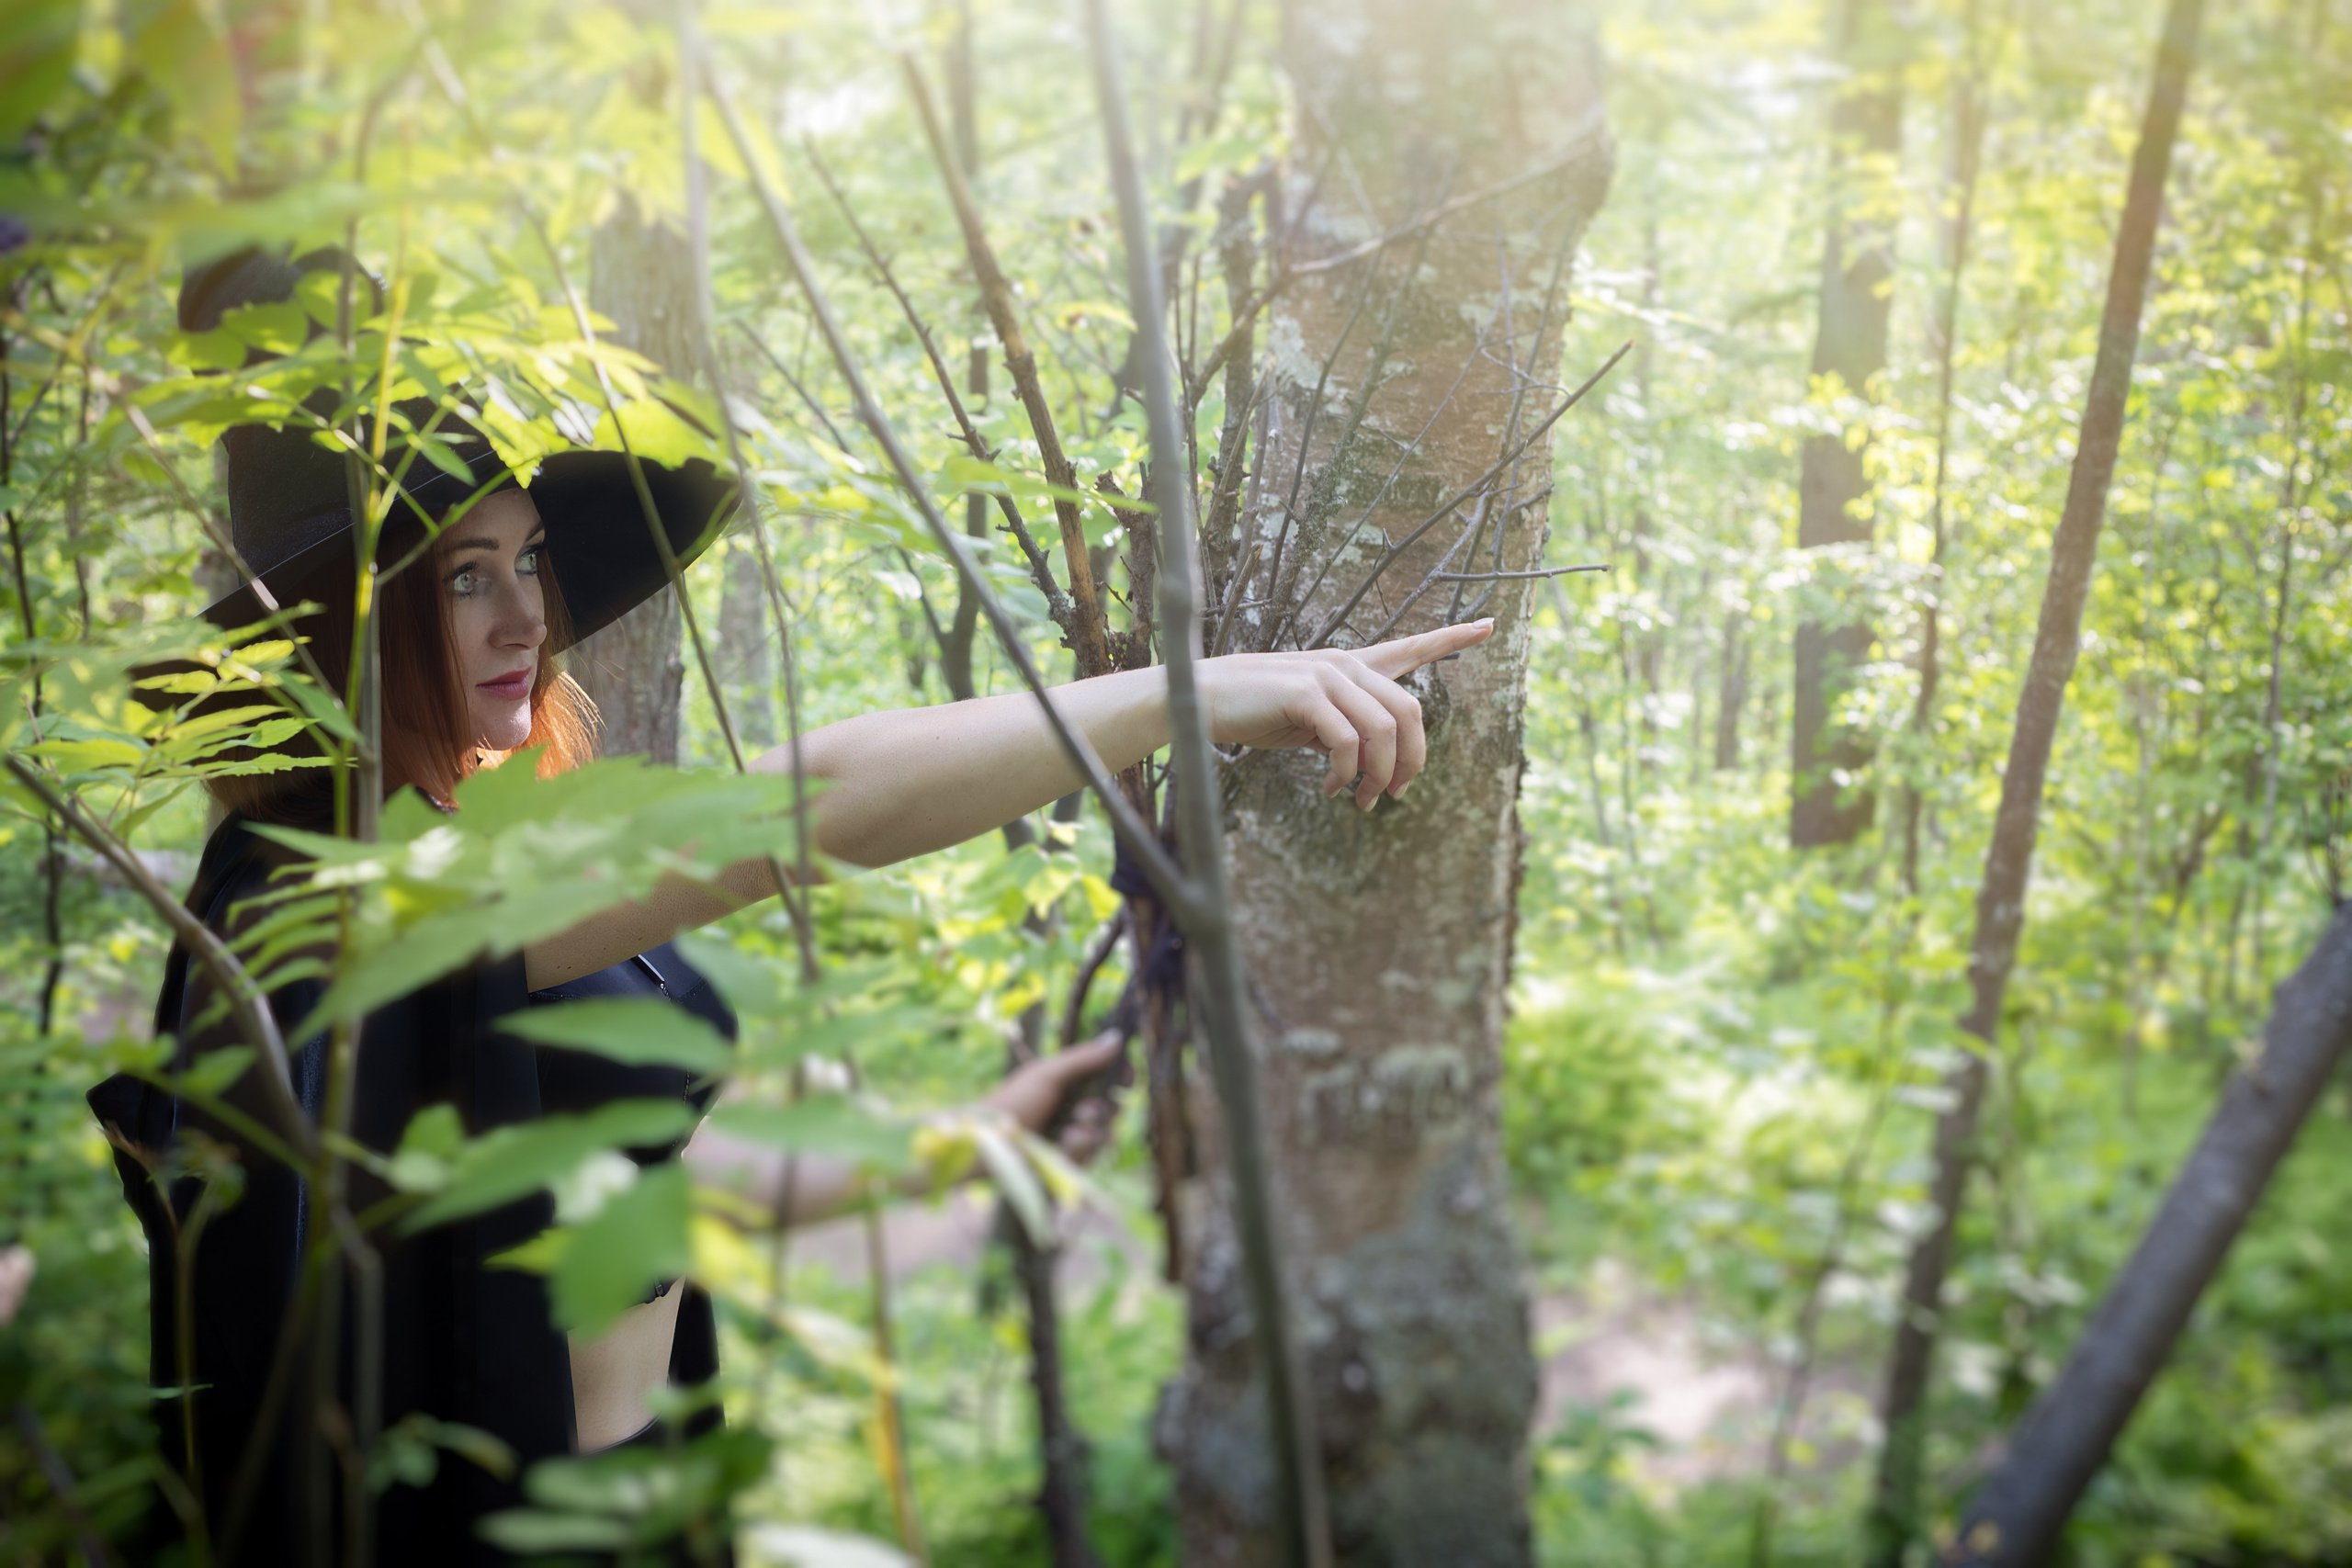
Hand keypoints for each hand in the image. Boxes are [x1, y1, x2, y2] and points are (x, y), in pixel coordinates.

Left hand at [982, 1033, 1124, 1146]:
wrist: (990, 1145)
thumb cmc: (1013, 1102)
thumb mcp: (1048, 1075)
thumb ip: (1084, 1059)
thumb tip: (1117, 1037)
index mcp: (1068, 1079)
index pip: (1108, 1074)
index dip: (1121, 1076)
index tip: (1126, 1079)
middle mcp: (1073, 1104)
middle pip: (1112, 1106)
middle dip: (1103, 1110)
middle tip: (1083, 1111)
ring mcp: (1072, 1132)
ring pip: (1104, 1133)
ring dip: (1090, 1133)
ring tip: (1067, 1133)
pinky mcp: (1068, 1157)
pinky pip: (1091, 1154)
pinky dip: (1078, 1150)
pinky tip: (1062, 1146)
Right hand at [1194, 619, 1493, 809]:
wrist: (1203, 700)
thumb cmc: (1258, 712)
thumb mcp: (1312, 723)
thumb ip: (1347, 732)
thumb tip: (1375, 766)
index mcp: (1351, 667)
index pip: (1410, 648)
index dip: (1451, 639)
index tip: (1490, 625)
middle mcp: (1346, 664)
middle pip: (1410, 712)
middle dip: (1411, 761)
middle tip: (1392, 795)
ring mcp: (1327, 675)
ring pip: (1384, 730)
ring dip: (1378, 775)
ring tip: (1360, 799)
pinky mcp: (1306, 693)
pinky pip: (1348, 742)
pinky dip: (1347, 774)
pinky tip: (1333, 789)